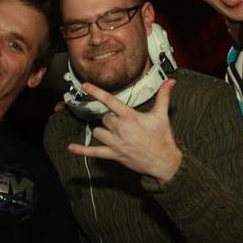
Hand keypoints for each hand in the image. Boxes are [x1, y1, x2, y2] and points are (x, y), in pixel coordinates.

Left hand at [67, 79, 181, 183]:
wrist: (164, 161)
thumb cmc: (162, 138)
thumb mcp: (162, 115)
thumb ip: (163, 96)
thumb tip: (170, 81)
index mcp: (130, 117)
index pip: (110, 101)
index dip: (96, 92)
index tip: (85, 86)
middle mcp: (121, 129)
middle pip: (104, 118)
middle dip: (110, 118)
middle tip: (123, 123)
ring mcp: (116, 143)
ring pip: (98, 131)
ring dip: (103, 130)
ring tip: (113, 132)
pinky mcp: (114, 155)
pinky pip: (94, 152)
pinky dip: (82, 150)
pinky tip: (71, 148)